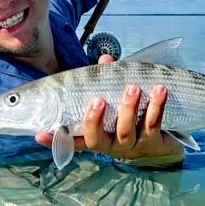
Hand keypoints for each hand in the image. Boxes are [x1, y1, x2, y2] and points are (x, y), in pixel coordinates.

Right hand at [35, 54, 183, 161]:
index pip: (71, 140)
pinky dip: (156, 106)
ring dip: (128, 107)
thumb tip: (105, 59)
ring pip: (125, 130)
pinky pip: (152, 124)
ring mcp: (131, 146)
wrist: (165, 139)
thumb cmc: (134, 116)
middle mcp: (110, 145)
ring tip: (133, 87)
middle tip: (98, 99)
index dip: (54, 140)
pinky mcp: (153, 142)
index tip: (39, 133)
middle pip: (96, 139)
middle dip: (94, 120)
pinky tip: (160, 90)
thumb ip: (109, 82)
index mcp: (97, 136)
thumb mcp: (118, 99)